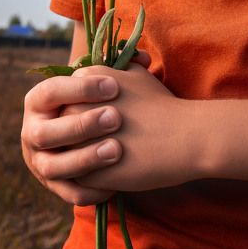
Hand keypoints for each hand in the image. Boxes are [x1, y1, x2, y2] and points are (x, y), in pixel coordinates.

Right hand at [20, 52, 149, 205]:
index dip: (80, 89)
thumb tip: (144, 57)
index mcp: (38, 101)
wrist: (91, 131)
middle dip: (80, 125)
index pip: (51, 91)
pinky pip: (70, 193)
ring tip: (117, 149)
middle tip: (116, 118)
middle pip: (45, 132)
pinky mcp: (55, 186)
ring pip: (53, 167)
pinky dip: (92, 189)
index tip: (114, 86)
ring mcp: (40, 162)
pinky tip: (116, 181)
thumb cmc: (100, 99)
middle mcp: (32, 132)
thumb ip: (119, 66)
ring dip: (84, 159)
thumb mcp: (103, 80)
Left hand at [76, 61, 201, 193]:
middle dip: (75, 133)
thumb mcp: (136, 75)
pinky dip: (89, 178)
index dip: (81, 108)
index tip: (95, 116)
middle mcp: (77, 107)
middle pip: (62, 124)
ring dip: (78, 157)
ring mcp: (80, 140)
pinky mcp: (90, 171)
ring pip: (66, 153)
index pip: (66, 96)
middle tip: (96, 140)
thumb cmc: (162, 104)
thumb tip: (100, 70)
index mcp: (87, 81)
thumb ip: (112, 70)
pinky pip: (78, 178)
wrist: (185, 136)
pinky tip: (108, 174)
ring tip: (101, 159)